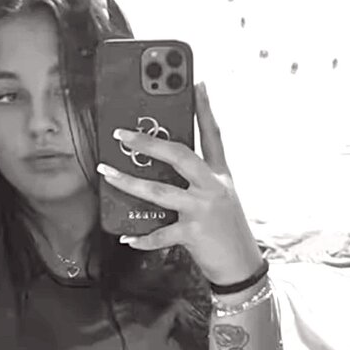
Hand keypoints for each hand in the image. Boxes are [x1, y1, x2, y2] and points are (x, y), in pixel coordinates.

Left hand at [96, 83, 262, 285]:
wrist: (242, 266)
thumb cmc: (226, 230)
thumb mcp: (219, 198)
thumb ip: (196, 181)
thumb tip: (160, 168)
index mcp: (221, 175)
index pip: (213, 134)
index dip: (205, 108)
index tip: (196, 83)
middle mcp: (213, 187)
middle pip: (180, 155)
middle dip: (149, 143)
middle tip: (123, 133)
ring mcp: (203, 210)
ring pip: (160, 191)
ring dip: (129, 182)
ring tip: (107, 173)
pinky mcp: (194, 234)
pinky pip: (160, 233)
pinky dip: (142, 237)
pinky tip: (127, 236)